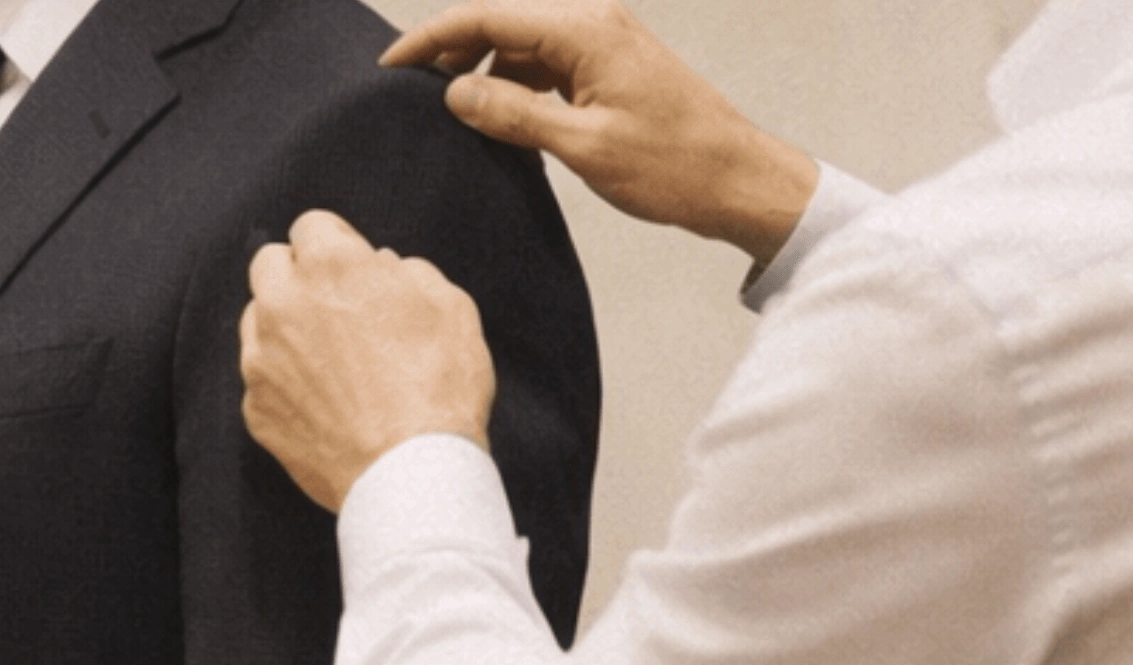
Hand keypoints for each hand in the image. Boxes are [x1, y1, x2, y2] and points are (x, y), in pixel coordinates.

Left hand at [242, 211, 495, 513]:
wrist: (413, 477)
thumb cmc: (440, 392)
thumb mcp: (452, 309)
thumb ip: (411, 273)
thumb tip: (385, 268)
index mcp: (330, 266)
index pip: (314, 227)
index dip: (339, 248)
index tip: (356, 273)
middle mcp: (283, 303)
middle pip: (270, 265)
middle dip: (299, 279)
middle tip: (337, 313)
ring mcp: (262, 360)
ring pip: (258, 323)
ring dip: (286, 331)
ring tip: (332, 367)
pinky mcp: (258, 411)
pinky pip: (264, 384)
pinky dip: (287, 389)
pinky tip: (326, 409)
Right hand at [386, 0, 819, 265]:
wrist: (740, 181)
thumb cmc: (676, 167)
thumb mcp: (584, 148)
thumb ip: (515, 116)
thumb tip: (456, 95)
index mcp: (583, 28)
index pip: (487, 15)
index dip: (432, 39)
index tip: (392, 67)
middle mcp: (593, 21)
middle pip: (502, 24)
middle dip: (454, 54)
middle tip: (412, 96)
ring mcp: (606, 43)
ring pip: (525, 47)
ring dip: (488, 76)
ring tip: (453, 117)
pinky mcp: (614, 69)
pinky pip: (551, 68)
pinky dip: (521, 90)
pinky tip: (503, 123)